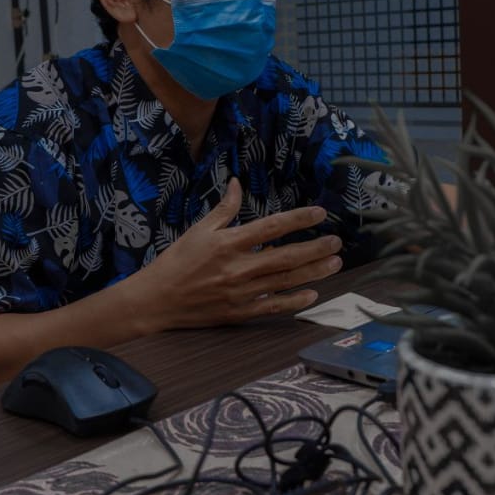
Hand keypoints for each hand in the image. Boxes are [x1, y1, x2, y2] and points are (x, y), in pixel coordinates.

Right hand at [129, 178, 343, 330]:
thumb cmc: (177, 260)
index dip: (298, 219)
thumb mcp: (199, 229)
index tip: (320, 213)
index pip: (272, 227)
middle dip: (315, 248)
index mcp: (229, 243)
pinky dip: (294, 302)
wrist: (157, 299)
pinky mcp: (240, 312)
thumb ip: (225, 208)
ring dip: (313, 272)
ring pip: (285, 281)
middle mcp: (239, 268)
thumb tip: (238, 182)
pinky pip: (273, 307)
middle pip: (286, 256)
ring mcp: (241, 292)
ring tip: (334, 263)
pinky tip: (312, 295)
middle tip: (336, 242)